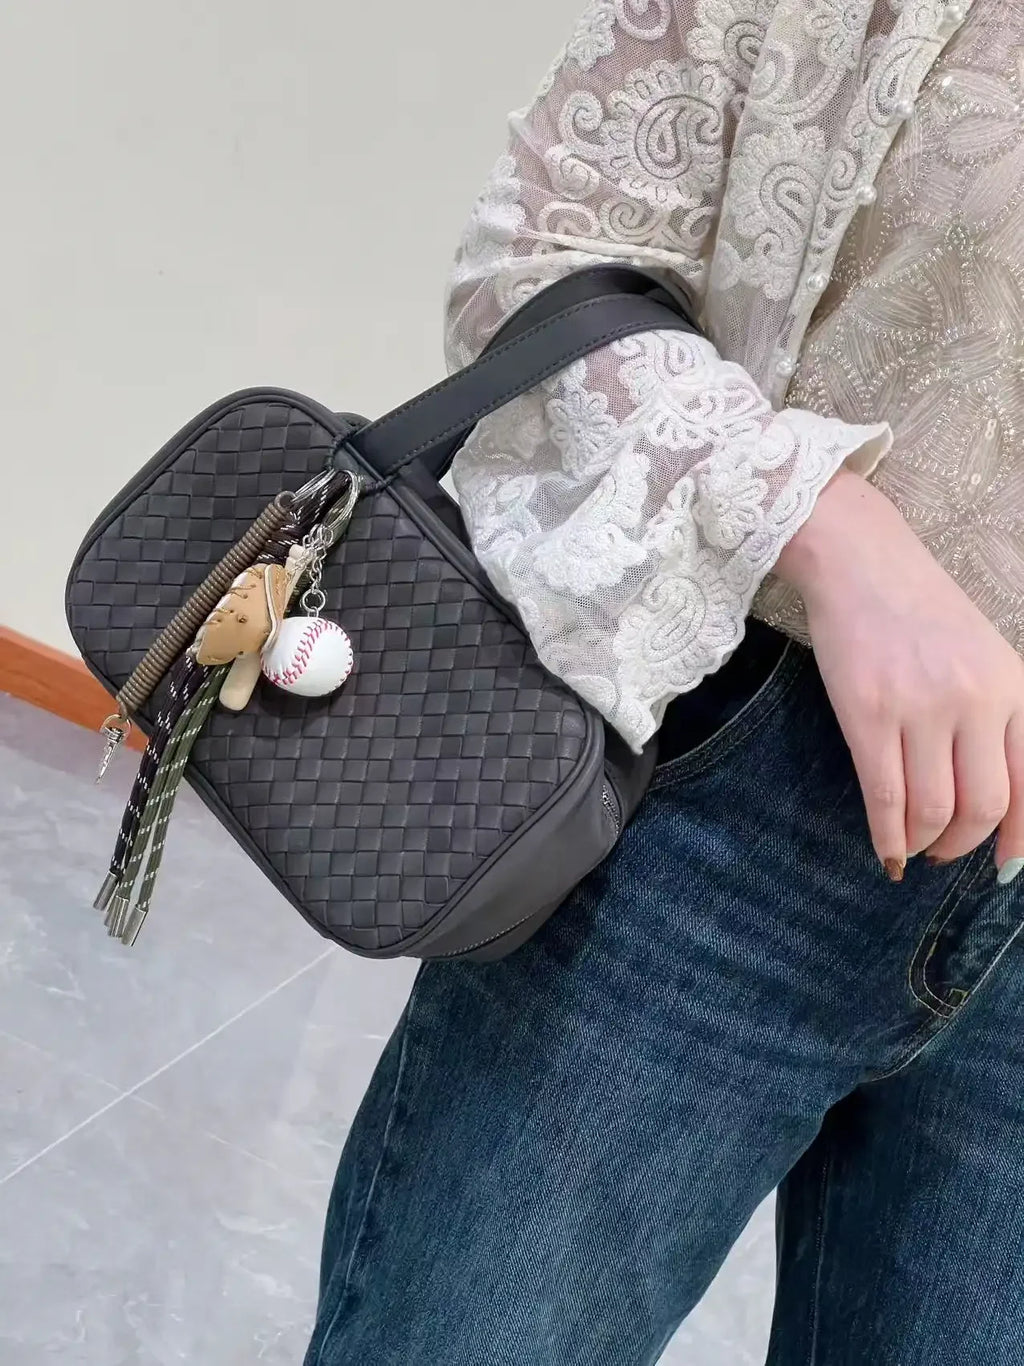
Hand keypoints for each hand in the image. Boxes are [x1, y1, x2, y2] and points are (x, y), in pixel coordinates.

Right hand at [775, 469, 1023, 882]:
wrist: (859, 561)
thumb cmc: (919, 607)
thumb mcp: (983, 655)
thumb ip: (998, 716)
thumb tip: (997, 799)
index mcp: (1013, 686)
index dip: (1021, 838)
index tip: (1007, 866)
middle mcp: (975, 700)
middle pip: (985, 806)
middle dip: (965, 846)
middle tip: (946, 854)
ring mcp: (920, 708)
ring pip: (934, 809)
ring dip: (925, 844)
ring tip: (913, 848)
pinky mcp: (867, 714)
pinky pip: (884, 798)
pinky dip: (887, 837)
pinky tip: (886, 851)